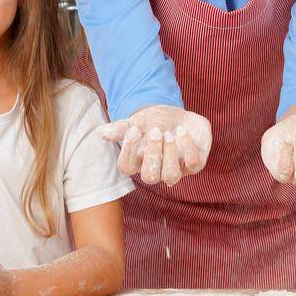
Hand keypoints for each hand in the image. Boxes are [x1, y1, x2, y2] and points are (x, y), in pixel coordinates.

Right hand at [96, 105, 212, 185]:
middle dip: (152, 154)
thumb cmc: (154, 123)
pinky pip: (193, 163)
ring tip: (169, 133)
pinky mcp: (194, 164)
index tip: (134, 129)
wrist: (178, 118)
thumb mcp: (137, 123)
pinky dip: (187, 146)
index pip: (126, 167)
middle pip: (150, 177)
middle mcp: (156, 171)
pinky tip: (182, 130)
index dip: (128, 151)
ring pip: (171, 176)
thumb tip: (100, 132)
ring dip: (169, 154)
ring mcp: (176, 170)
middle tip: (154, 131)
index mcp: (138, 162)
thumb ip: (120, 129)